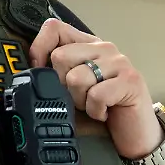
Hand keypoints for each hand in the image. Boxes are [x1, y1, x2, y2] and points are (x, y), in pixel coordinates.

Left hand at [28, 18, 164, 159]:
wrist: (135, 136)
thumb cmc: (101, 112)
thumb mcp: (71, 91)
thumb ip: (55, 76)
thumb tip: (29, 73)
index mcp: (87, 45)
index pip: (54, 28)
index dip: (39, 49)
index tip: (40, 72)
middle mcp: (103, 48)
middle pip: (60, 56)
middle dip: (62, 86)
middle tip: (79, 98)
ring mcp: (119, 62)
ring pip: (76, 77)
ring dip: (80, 101)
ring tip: (93, 106)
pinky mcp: (131, 80)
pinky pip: (96, 95)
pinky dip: (95, 111)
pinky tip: (104, 113)